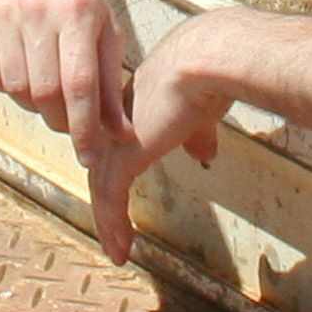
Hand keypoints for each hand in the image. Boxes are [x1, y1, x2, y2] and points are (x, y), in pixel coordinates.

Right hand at [0, 0, 135, 176]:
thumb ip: (112, 84)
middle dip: (60, 120)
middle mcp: (37, 11)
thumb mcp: (105, 29)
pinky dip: (9, 86)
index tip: (91, 157)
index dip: (85, 128)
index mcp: (78, 12)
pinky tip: (23, 68)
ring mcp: (2, 13)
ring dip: (34, 104)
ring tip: (47, 90)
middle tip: (69, 122)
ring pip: (15, 89)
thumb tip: (122, 135)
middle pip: (44, 92)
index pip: (79, 85)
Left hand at [83, 15, 235, 262]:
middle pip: (102, 169)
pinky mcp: (124, 156)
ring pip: (103, 188)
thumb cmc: (209, 74)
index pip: (116, 146)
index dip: (118, 172)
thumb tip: (204, 151)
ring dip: (109, 224)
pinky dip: (114, 225)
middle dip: (106, 204)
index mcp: (133, 105)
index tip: (122, 196)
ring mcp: (116, 138)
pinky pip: (111, 200)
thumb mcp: (200, 111)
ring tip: (117, 251)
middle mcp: (117, 121)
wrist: (205, 61)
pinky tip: (121, 247)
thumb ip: (196, 133)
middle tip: (111, 232)